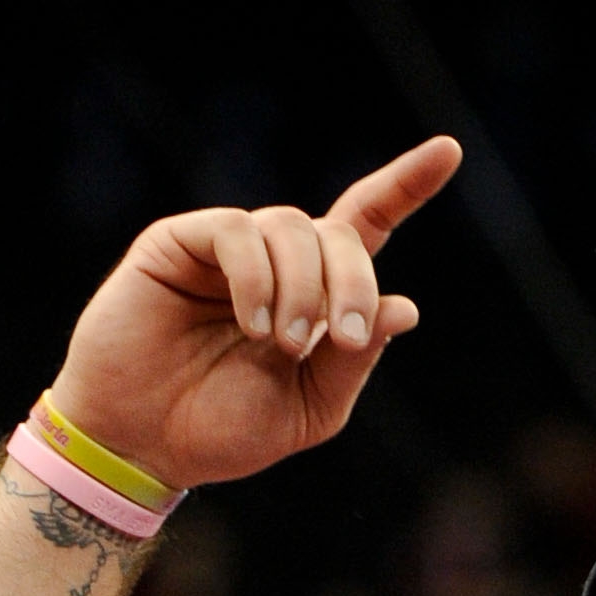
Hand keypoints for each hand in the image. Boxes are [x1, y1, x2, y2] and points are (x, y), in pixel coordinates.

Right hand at [45, 136, 463, 489]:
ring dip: (303, 288)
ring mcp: (227, 248)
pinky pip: (236, 231)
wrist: (146, 445)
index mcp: (316, 296)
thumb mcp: (311, 407)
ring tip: (282, 344)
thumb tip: (405, 306)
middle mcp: (276, 261)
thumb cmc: (225, 429)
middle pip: (340, 234)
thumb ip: (355, 359)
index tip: (449, 150)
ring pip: (292, 228)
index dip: (406, 186)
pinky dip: (257, 277)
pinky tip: (254, 324)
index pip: (367, 226)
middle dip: (354, 283)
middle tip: (344, 337)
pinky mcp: (178, 242)